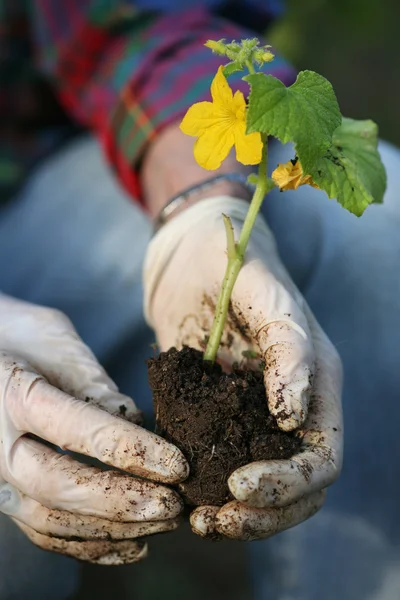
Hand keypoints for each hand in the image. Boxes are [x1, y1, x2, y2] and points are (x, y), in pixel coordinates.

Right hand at [0, 295, 187, 562]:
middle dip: (123, 500)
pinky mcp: (3, 496)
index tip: (177, 465)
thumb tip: (142, 426)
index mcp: (13, 394)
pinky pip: (42, 530)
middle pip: (59, 485)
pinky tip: (132, 543)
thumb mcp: (59, 346)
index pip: (79, 429)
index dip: (132, 451)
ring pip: (50, 518)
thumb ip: (96, 387)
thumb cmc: (23, 338)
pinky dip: (89, 544)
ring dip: (113, 528)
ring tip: (162, 523)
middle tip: (173, 505)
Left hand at [144, 196, 342, 539]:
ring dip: (237, 514)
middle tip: (212, 522)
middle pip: (297, 486)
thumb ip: (288, 347)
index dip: (288, 484)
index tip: (237, 486)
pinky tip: (180, 496)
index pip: (321, 457)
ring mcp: (255, 412)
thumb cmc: (230, 258)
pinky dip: (207, 490)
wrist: (189, 252)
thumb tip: (293, 417)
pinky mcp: (220, 413)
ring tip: (197, 521)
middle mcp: (292, 403)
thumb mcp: (261, 291)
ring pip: (263, 485)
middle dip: (262, 514)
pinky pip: (223, 463)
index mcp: (316, 379)